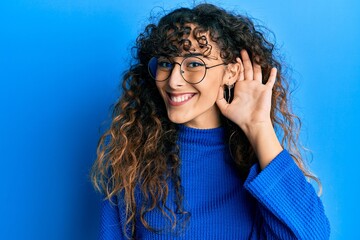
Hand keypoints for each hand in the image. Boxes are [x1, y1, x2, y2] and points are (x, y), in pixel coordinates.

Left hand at [216, 49, 281, 168]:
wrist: (253, 123)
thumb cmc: (239, 117)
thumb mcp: (224, 107)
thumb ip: (219, 97)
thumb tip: (217, 86)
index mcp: (240, 88)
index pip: (238, 74)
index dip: (236, 66)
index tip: (234, 57)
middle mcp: (249, 86)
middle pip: (247, 69)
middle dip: (245, 60)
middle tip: (243, 50)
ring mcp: (258, 87)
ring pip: (257, 71)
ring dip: (256, 62)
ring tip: (255, 53)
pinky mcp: (266, 90)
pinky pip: (270, 81)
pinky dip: (272, 75)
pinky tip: (273, 67)